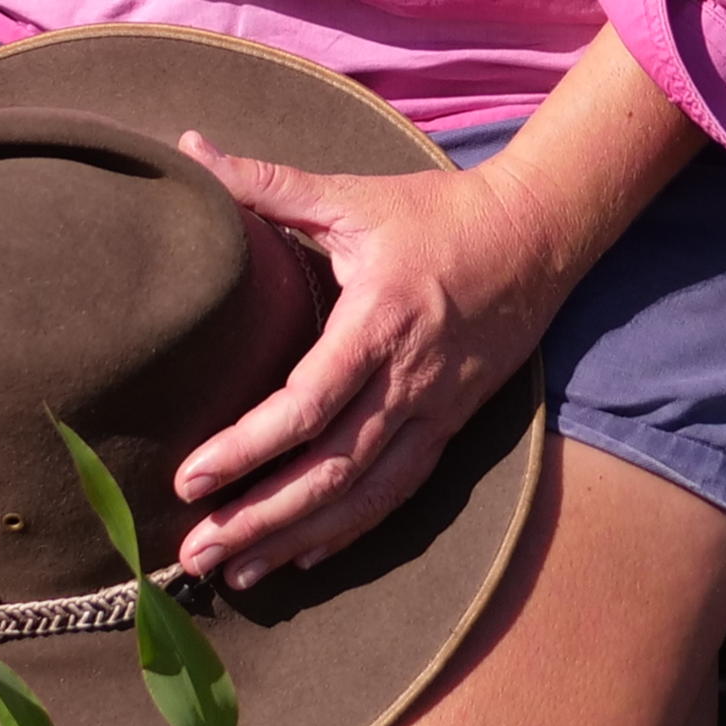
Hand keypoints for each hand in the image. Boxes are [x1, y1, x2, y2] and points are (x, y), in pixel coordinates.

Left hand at [167, 137, 582, 591]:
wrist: (536, 236)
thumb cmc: (435, 214)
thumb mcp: (352, 196)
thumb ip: (266, 183)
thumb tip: (189, 151)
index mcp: (377, 323)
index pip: (305, 406)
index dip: (245, 449)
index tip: (188, 478)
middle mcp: (407, 382)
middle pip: (329, 472)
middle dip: (259, 518)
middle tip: (195, 552)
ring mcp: (433, 413)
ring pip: (363, 497)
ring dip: (296, 539)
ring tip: (234, 574)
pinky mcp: (450, 428)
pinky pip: (397, 494)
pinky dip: (349, 532)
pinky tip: (303, 558)